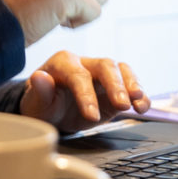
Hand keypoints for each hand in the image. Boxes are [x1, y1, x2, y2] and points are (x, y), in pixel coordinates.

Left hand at [19, 51, 150, 132]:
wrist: (51, 111)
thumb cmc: (42, 105)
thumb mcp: (35, 104)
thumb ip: (39, 92)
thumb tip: (39, 77)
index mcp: (63, 63)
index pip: (78, 76)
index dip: (86, 95)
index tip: (91, 115)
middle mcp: (85, 64)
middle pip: (105, 67)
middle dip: (115, 85)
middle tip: (121, 105)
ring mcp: (101, 74)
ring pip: (121, 70)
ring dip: (132, 85)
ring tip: (138, 104)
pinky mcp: (114, 87)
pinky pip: (130, 84)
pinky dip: (140, 95)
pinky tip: (142, 106)